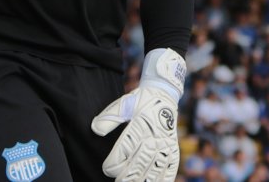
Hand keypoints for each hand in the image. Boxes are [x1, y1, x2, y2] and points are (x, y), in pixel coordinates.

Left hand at [91, 48, 185, 181]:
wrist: (164, 95)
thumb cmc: (140, 101)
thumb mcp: (123, 104)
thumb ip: (109, 117)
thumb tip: (95, 129)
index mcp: (141, 124)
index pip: (126, 148)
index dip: (115, 162)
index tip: (106, 168)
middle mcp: (154, 135)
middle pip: (140, 162)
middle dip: (127, 176)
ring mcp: (166, 143)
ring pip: (154, 168)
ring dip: (143, 180)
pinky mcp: (173, 149)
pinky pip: (170, 167)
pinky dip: (163, 179)